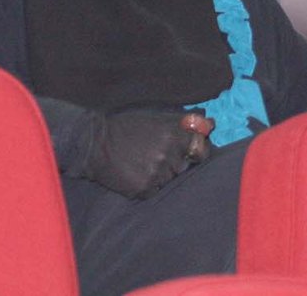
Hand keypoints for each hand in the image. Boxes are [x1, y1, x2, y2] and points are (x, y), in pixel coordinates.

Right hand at [84, 110, 213, 198]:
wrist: (95, 143)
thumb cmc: (127, 127)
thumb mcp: (155, 117)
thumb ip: (185, 122)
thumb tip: (211, 124)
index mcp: (174, 134)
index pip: (201, 149)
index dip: (197, 150)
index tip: (190, 150)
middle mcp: (168, 155)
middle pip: (184, 166)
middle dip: (174, 161)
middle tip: (153, 153)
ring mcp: (157, 174)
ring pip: (169, 179)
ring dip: (160, 173)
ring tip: (140, 162)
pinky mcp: (144, 189)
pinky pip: (155, 190)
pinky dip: (148, 184)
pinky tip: (134, 172)